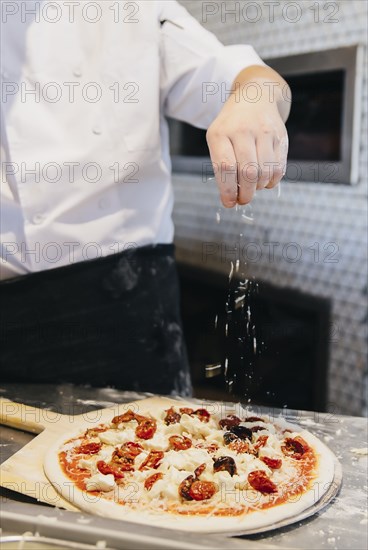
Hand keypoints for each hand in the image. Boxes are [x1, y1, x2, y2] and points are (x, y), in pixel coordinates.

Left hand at [206, 66, 289, 206]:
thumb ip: (222, 167)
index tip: (229, 203)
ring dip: (259, 188)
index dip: (228, 191)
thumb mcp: (218, 139)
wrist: (256, 96)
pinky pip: (278, 168)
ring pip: (265, 173)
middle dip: (245, 194)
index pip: (225, 168)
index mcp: (221, 133)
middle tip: (243, 200)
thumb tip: (231, 200)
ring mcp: (264, 132)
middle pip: (247, 173)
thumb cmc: (231, 126)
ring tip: (253, 187)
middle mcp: (243, 130)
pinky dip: (272, 181)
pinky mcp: (280, 136)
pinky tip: (265, 181)